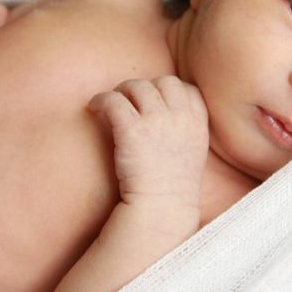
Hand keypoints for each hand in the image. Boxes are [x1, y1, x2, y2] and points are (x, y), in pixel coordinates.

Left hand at [89, 76, 208, 209]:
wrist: (161, 208)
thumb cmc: (174, 187)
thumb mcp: (194, 153)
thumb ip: (185, 129)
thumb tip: (166, 113)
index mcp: (197, 123)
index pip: (187, 89)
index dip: (169, 90)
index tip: (156, 99)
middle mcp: (179, 117)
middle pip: (162, 82)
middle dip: (145, 87)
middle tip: (129, 99)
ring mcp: (156, 121)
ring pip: (136, 86)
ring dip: (122, 91)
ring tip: (111, 104)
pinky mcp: (131, 131)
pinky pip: (113, 101)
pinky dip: (101, 100)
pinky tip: (94, 108)